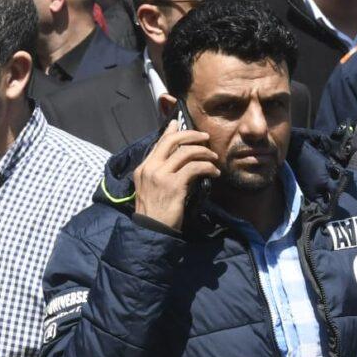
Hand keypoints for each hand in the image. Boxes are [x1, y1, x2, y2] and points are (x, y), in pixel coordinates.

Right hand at [132, 116, 220, 233]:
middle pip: (172, 141)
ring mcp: (161, 176)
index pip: (159, 143)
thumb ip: (160, 172)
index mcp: (143, 168)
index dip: (171, 132)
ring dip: (203, 152)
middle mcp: (150, 168)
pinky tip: (213, 173)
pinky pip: (195, 167)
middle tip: (204, 137)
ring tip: (213, 158)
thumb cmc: (154, 213)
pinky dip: (207, 167)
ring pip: (186, 152)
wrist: (151, 232)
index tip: (179, 124)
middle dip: (191, 135)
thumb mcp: (151, 189)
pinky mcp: (174, 185)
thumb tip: (176, 158)